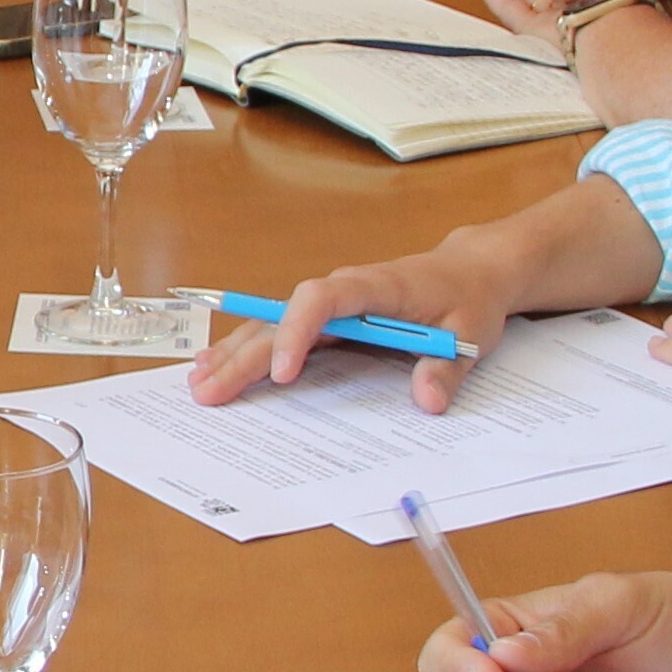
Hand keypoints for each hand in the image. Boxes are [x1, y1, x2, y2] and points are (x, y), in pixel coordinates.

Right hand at [187, 242, 513, 414]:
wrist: (472, 271)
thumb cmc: (470, 298)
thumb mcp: (471, 335)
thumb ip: (447, 368)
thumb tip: (427, 399)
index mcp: (376, 286)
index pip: (324, 298)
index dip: (297, 331)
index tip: (284, 374)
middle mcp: (344, 289)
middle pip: (283, 317)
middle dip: (245, 355)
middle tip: (210, 390)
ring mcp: (332, 303)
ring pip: (273, 323)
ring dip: (235, 352)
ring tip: (200, 382)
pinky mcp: (328, 317)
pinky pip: (281, 329)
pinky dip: (249, 348)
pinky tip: (218, 365)